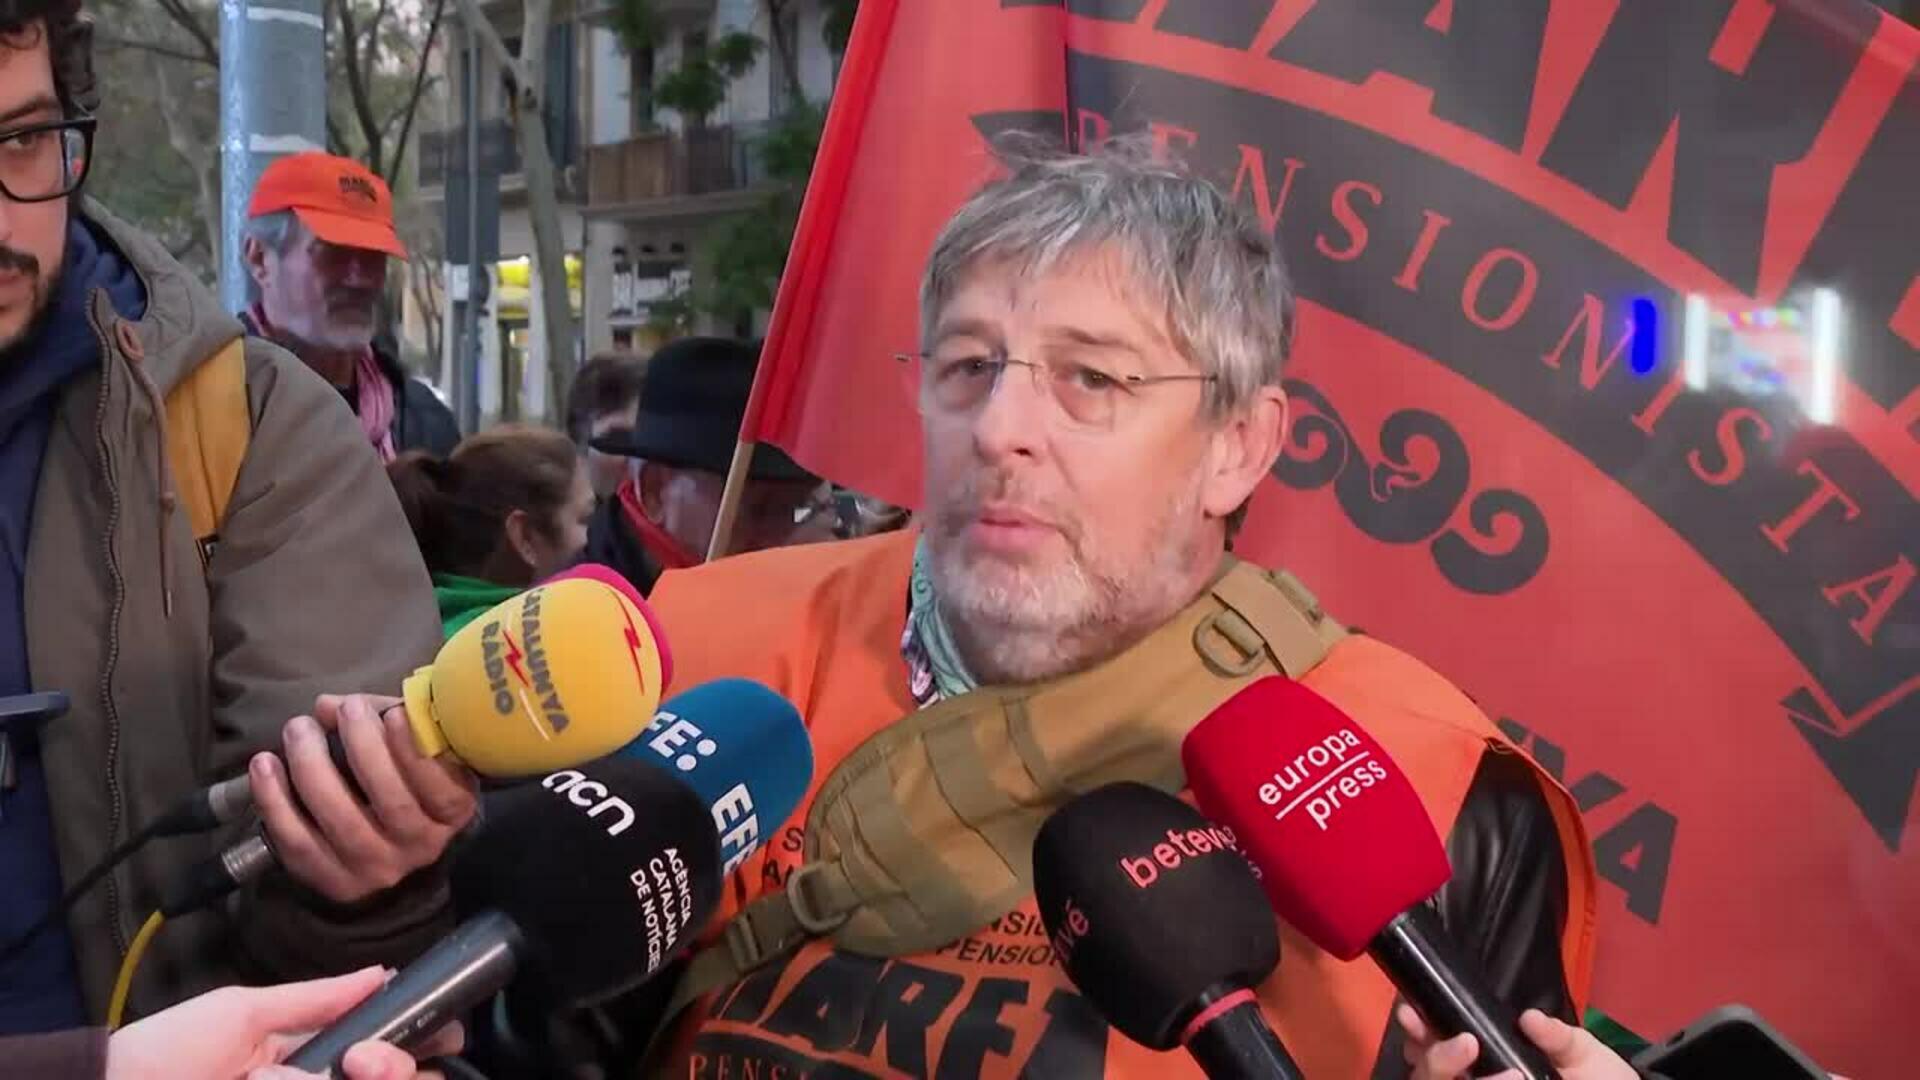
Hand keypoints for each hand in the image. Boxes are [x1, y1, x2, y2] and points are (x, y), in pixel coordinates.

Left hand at [106, 966, 461, 1079]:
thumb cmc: (167, 1054)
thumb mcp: (242, 1012)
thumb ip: (315, 999)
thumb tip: (382, 973)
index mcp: (317, 1059)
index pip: (391, 1055)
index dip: (422, 1044)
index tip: (434, 1032)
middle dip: (398, 1067)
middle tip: (362, 1061)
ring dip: (366, 1078)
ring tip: (315, 1076)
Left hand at [252, 694, 478, 902]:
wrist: (384, 849)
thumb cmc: (400, 780)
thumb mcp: (409, 747)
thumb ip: (380, 720)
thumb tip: (328, 706)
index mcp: (451, 812)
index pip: (442, 789)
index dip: (415, 751)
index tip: (392, 714)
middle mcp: (420, 846)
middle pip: (392, 802)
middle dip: (363, 748)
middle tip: (341, 710)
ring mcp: (376, 869)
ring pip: (343, 821)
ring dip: (313, 768)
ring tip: (298, 729)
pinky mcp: (334, 882)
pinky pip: (299, 843)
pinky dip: (276, 802)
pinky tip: (264, 765)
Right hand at [1399, 1005, 1636, 1079]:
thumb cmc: (1597, 1078)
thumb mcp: (1580, 1052)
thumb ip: (1555, 1035)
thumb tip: (1528, 1018)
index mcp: (1482, 1059)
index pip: (1433, 1045)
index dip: (1418, 1031)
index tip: (1414, 1013)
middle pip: (1426, 1075)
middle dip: (1436, 1058)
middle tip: (1467, 1044)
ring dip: (1457, 1074)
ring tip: (1511, 1076)